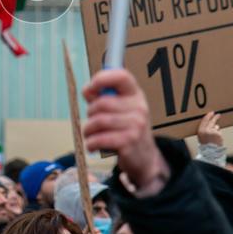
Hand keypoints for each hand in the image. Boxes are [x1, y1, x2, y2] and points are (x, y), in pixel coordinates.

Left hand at [82, 69, 167, 191]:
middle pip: (102, 103)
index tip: (90, 87)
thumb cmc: (126, 128)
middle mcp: (139, 107)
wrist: (145, 157)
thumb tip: (88, 90)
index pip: (122, 76)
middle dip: (90, 113)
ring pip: (98, 121)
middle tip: (92, 122)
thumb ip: (103, 97)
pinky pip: (100, 139)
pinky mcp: (129, 142)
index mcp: (135, 94)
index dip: (102, 78)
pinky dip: (91, 143)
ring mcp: (136, 125)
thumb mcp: (120, 109)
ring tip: (90, 134)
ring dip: (88, 130)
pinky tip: (92, 145)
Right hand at [197, 111, 223, 146]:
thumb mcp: (201, 136)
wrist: (210, 152)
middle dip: (215, 117)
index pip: (204, 120)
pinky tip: (217, 138)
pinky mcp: (218, 134)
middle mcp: (206, 130)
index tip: (211, 112)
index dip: (208, 116)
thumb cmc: (205, 145)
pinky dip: (218, 134)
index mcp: (200, 130)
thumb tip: (211, 123)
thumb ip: (204, 130)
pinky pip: (219, 132)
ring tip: (214, 136)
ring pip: (216, 127)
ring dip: (216, 129)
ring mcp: (213, 132)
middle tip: (218, 114)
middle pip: (211, 121)